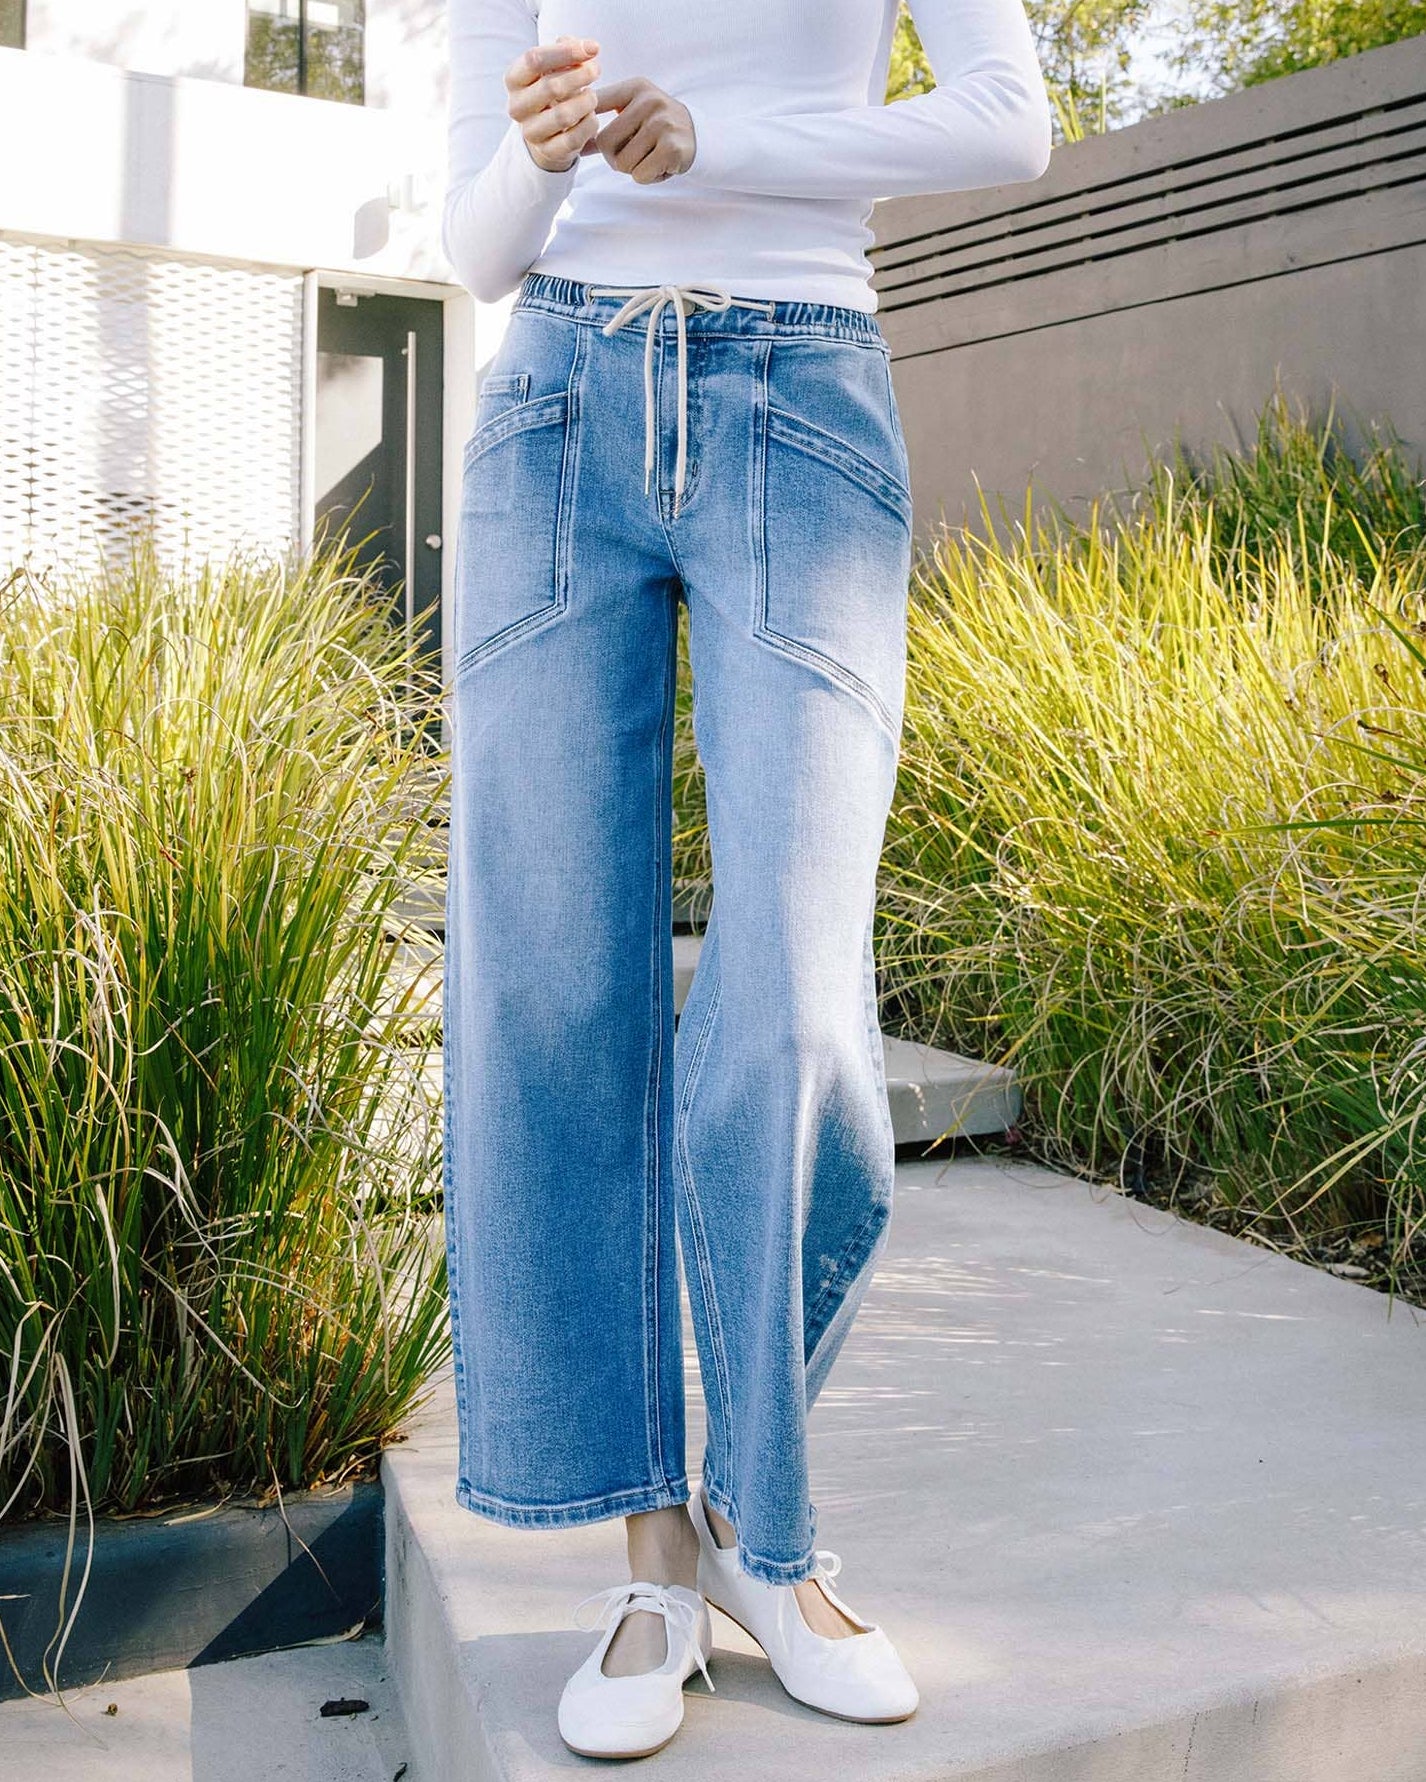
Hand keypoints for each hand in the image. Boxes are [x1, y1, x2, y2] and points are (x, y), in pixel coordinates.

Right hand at [505, 35, 602, 173]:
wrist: (546, 132)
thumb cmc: (552, 90)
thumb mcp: (554, 66)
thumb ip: (567, 49)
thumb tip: (589, 48)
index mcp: (513, 80)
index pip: (534, 60)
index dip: (566, 51)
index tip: (593, 48)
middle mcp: (516, 107)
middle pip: (551, 87)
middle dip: (580, 75)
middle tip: (596, 70)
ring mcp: (530, 132)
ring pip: (564, 115)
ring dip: (586, 101)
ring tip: (592, 96)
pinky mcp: (548, 152)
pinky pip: (574, 138)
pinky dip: (589, 124)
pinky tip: (591, 116)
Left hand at [586, 77, 696, 184]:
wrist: (699, 137)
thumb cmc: (657, 127)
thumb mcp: (632, 112)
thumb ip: (601, 120)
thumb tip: (567, 137)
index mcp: (635, 87)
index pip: (596, 104)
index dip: (583, 124)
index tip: (580, 135)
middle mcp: (649, 101)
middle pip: (605, 143)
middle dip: (613, 157)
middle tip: (630, 155)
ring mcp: (662, 123)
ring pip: (622, 163)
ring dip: (632, 169)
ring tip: (648, 157)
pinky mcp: (672, 148)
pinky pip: (639, 175)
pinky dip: (647, 177)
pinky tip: (659, 165)